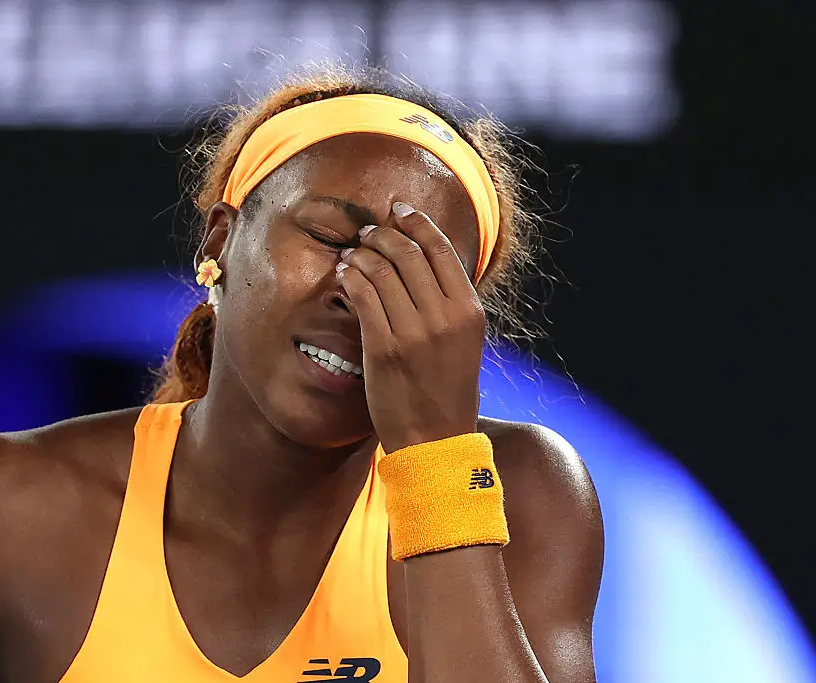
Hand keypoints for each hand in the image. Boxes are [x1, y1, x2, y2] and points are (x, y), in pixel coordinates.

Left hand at [336, 202, 485, 452]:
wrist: (435, 440)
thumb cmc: (447, 391)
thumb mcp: (464, 342)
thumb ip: (449, 304)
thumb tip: (425, 262)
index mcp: (469, 311)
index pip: (441, 250)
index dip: (417, 223)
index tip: (400, 210)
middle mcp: (445, 316)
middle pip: (408, 253)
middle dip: (384, 235)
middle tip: (369, 233)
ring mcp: (414, 332)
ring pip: (382, 269)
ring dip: (363, 253)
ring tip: (354, 253)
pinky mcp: (384, 347)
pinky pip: (362, 296)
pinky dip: (351, 277)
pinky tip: (346, 274)